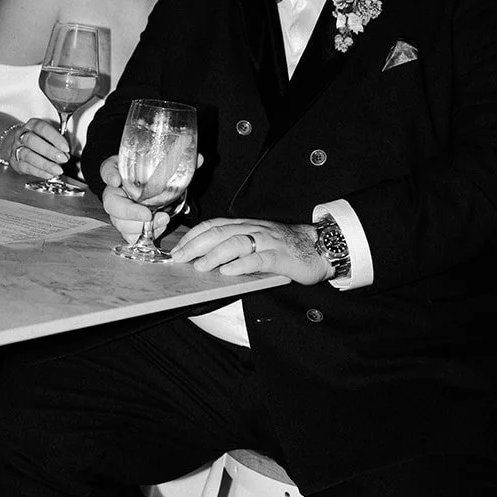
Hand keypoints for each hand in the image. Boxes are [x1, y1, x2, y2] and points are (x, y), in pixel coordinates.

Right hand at [4, 117, 70, 179]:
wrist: (18, 145)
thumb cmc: (38, 139)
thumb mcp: (48, 135)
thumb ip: (57, 142)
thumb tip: (66, 154)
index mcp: (32, 125)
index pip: (42, 128)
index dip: (55, 138)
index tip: (66, 148)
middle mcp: (22, 135)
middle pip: (32, 141)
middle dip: (49, 151)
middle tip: (63, 159)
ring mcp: (16, 148)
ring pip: (28, 155)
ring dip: (45, 164)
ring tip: (58, 170)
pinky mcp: (15, 162)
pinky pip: (25, 167)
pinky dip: (39, 172)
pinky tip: (49, 174)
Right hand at [99, 154, 181, 244]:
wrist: (149, 187)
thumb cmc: (150, 174)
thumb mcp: (160, 164)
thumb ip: (177, 161)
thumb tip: (199, 159)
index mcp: (120, 171)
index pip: (107, 169)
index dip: (109, 175)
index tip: (116, 180)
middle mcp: (115, 192)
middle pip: (111, 203)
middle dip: (129, 212)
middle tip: (147, 215)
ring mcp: (119, 211)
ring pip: (120, 223)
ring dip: (139, 226)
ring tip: (162, 220)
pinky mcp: (127, 226)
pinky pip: (129, 235)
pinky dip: (143, 236)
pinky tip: (158, 229)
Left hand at [169, 218, 329, 284]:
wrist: (319, 246)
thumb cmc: (286, 246)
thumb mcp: (258, 240)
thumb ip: (236, 245)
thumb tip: (206, 258)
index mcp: (246, 225)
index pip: (214, 225)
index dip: (193, 236)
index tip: (177, 249)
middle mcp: (254, 230)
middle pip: (220, 233)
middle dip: (196, 246)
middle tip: (179, 259)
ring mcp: (267, 242)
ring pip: (236, 243)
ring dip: (215, 255)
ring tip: (200, 266)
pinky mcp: (280, 256)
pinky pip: (258, 259)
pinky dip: (241, 265)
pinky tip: (228, 272)